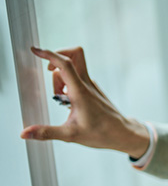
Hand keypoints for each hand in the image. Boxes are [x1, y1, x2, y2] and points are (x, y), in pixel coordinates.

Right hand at [20, 46, 149, 157]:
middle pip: (74, 55)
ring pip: (73, 69)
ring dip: (60, 77)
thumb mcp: (71, 135)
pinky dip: (67, 84)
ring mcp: (91, 86)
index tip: (35, 51)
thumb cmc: (101, 133)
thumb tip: (25, 133)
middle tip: (48, 73)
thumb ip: (47, 132)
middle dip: (57, 58)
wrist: (123, 134)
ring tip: (60, 98)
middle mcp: (87, 84)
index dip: (49, 54)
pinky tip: (67, 101)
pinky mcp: (93, 90)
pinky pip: (77, 78)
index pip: (65, 64)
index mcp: (80, 91)